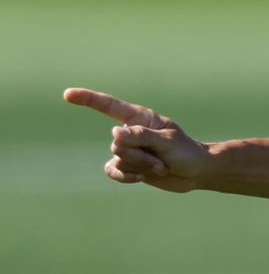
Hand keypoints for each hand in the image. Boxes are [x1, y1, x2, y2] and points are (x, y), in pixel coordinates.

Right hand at [63, 87, 207, 191]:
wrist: (195, 172)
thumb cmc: (186, 151)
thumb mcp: (167, 141)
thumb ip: (142, 136)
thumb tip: (114, 134)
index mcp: (140, 117)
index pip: (109, 106)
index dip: (88, 99)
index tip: (68, 95)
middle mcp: (130, 131)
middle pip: (118, 143)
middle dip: (140, 155)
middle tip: (163, 158)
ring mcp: (127, 149)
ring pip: (118, 158)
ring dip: (141, 166)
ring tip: (161, 166)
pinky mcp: (126, 165)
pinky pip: (112, 171)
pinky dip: (125, 177)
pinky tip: (141, 178)